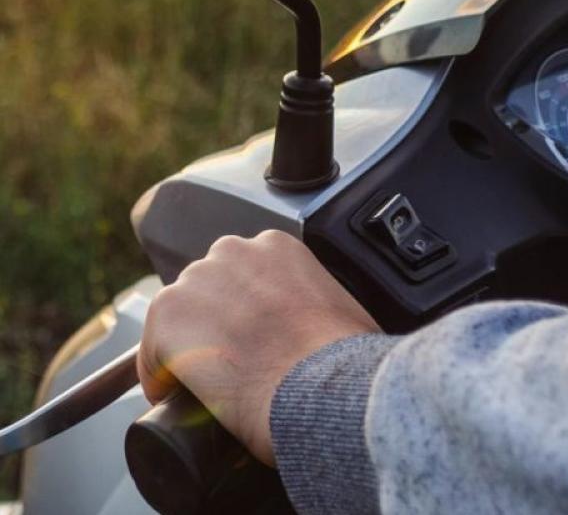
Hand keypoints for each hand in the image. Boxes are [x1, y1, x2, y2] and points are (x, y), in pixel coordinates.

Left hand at [137, 230, 381, 465]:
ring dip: (186, 346)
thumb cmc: (341, 356)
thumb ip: (319, 306)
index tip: (249, 337)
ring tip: (205, 383)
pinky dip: (158, 375)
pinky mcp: (166, 315)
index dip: (243, 310)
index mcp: (277, 246)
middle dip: (214, 323)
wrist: (320, 384)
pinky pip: (150, 351)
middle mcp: (232, 252)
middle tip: (231, 362)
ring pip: (177, 317)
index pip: (242, 274)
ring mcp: (196, 281)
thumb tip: (318, 333)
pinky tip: (175, 395)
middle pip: (206, 289)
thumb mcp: (343, 310)